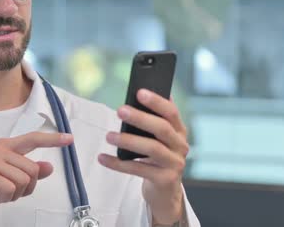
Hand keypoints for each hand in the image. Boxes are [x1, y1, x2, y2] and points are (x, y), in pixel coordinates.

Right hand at [0, 131, 73, 226]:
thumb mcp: (13, 180)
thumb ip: (31, 172)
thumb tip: (49, 166)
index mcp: (7, 147)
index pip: (33, 139)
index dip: (52, 139)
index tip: (69, 138)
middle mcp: (0, 149)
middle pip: (33, 170)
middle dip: (26, 187)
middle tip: (8, 190)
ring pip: (24, 180)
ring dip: (15, 194)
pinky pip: (11, 189)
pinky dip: (5, 197)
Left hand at [98, 89, 188, 224]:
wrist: (165, 192)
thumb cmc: (156, 159)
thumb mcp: (158, 140)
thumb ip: (151, 121)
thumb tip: (135, 96)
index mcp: (179, 131)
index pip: (171, 112)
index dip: (157, 101)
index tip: (139, 92)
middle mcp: (180, 146)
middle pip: (162, 129)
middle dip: (140, 118)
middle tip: (120, 110)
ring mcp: (175, 164)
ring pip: (152, 149)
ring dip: (129, 141)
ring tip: (109, 136)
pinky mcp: (165, 180)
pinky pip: (139, 170)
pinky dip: (118, 164)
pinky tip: (103, 158)